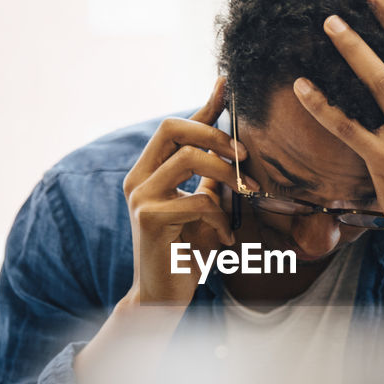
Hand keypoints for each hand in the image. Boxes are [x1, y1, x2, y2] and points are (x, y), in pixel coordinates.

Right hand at [121, 77, 254, 305]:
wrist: (162, 298)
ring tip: (245, 193)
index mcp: (148, 172)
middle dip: (214, 134)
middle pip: (172, 127)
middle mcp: (137, 179)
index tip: (226, 86)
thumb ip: (209, 178)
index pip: (174, 127)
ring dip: (225, 173)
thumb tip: (231, 147)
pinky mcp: (148, 218)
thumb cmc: (186, 252)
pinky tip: (224, 239)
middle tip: (245, 155)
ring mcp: (140, 197)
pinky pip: (196, 201)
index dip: (203, 106)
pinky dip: (219, 217)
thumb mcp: (202, 207)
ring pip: (188, 160)